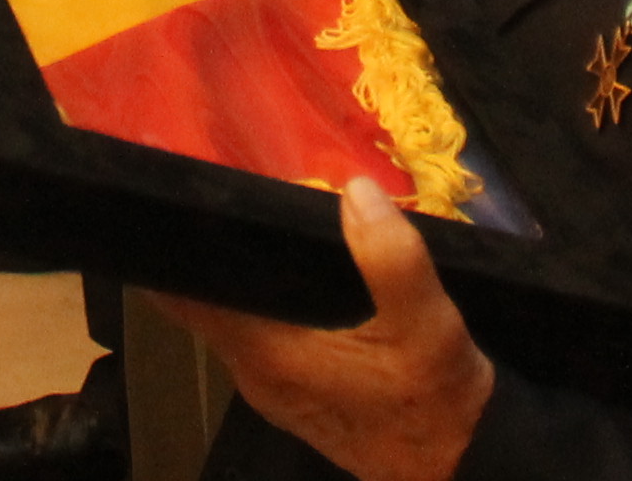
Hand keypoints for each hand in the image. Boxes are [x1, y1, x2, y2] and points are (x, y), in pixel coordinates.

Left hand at [153, 182, 491, 480]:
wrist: (462, 470)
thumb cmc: (437, 402)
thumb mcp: (427, 326)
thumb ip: (390, 258)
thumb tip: (355, 189)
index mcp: (266, 354)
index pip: (185, 297)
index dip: (174, 246)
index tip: (169, 190)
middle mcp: (254, 373)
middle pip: (207, 301)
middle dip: (211, 247)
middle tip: (222, 180)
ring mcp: (273, 388)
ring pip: (234, 317)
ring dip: (239, 273)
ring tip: (254, 209)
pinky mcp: (296, 393)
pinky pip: (259, 332)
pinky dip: (264, 299)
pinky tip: (291, 266)